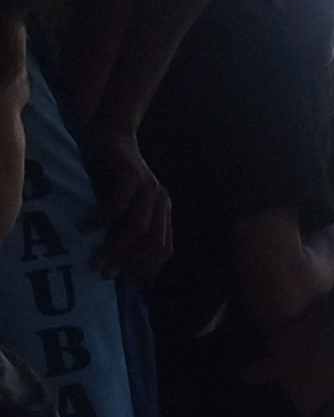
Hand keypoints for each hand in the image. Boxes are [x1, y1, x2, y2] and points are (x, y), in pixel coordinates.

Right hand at [81, 130, 172, 278]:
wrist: (112, 133)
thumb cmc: (112, 174)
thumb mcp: (123, 205)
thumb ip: (124, 227)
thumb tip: (114, 264)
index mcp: (163, 211)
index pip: (164, 248)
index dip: (148, 268)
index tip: (127, 282)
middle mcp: (161, 200)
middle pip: (153, 242)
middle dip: (130, 263)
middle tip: (105, 274)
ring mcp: (149, 187)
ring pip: (138, 227)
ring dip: (116, 247)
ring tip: (96, 259)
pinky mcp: (132, 174)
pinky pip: (119, 204)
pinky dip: (103, 219)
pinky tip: (87, 228)